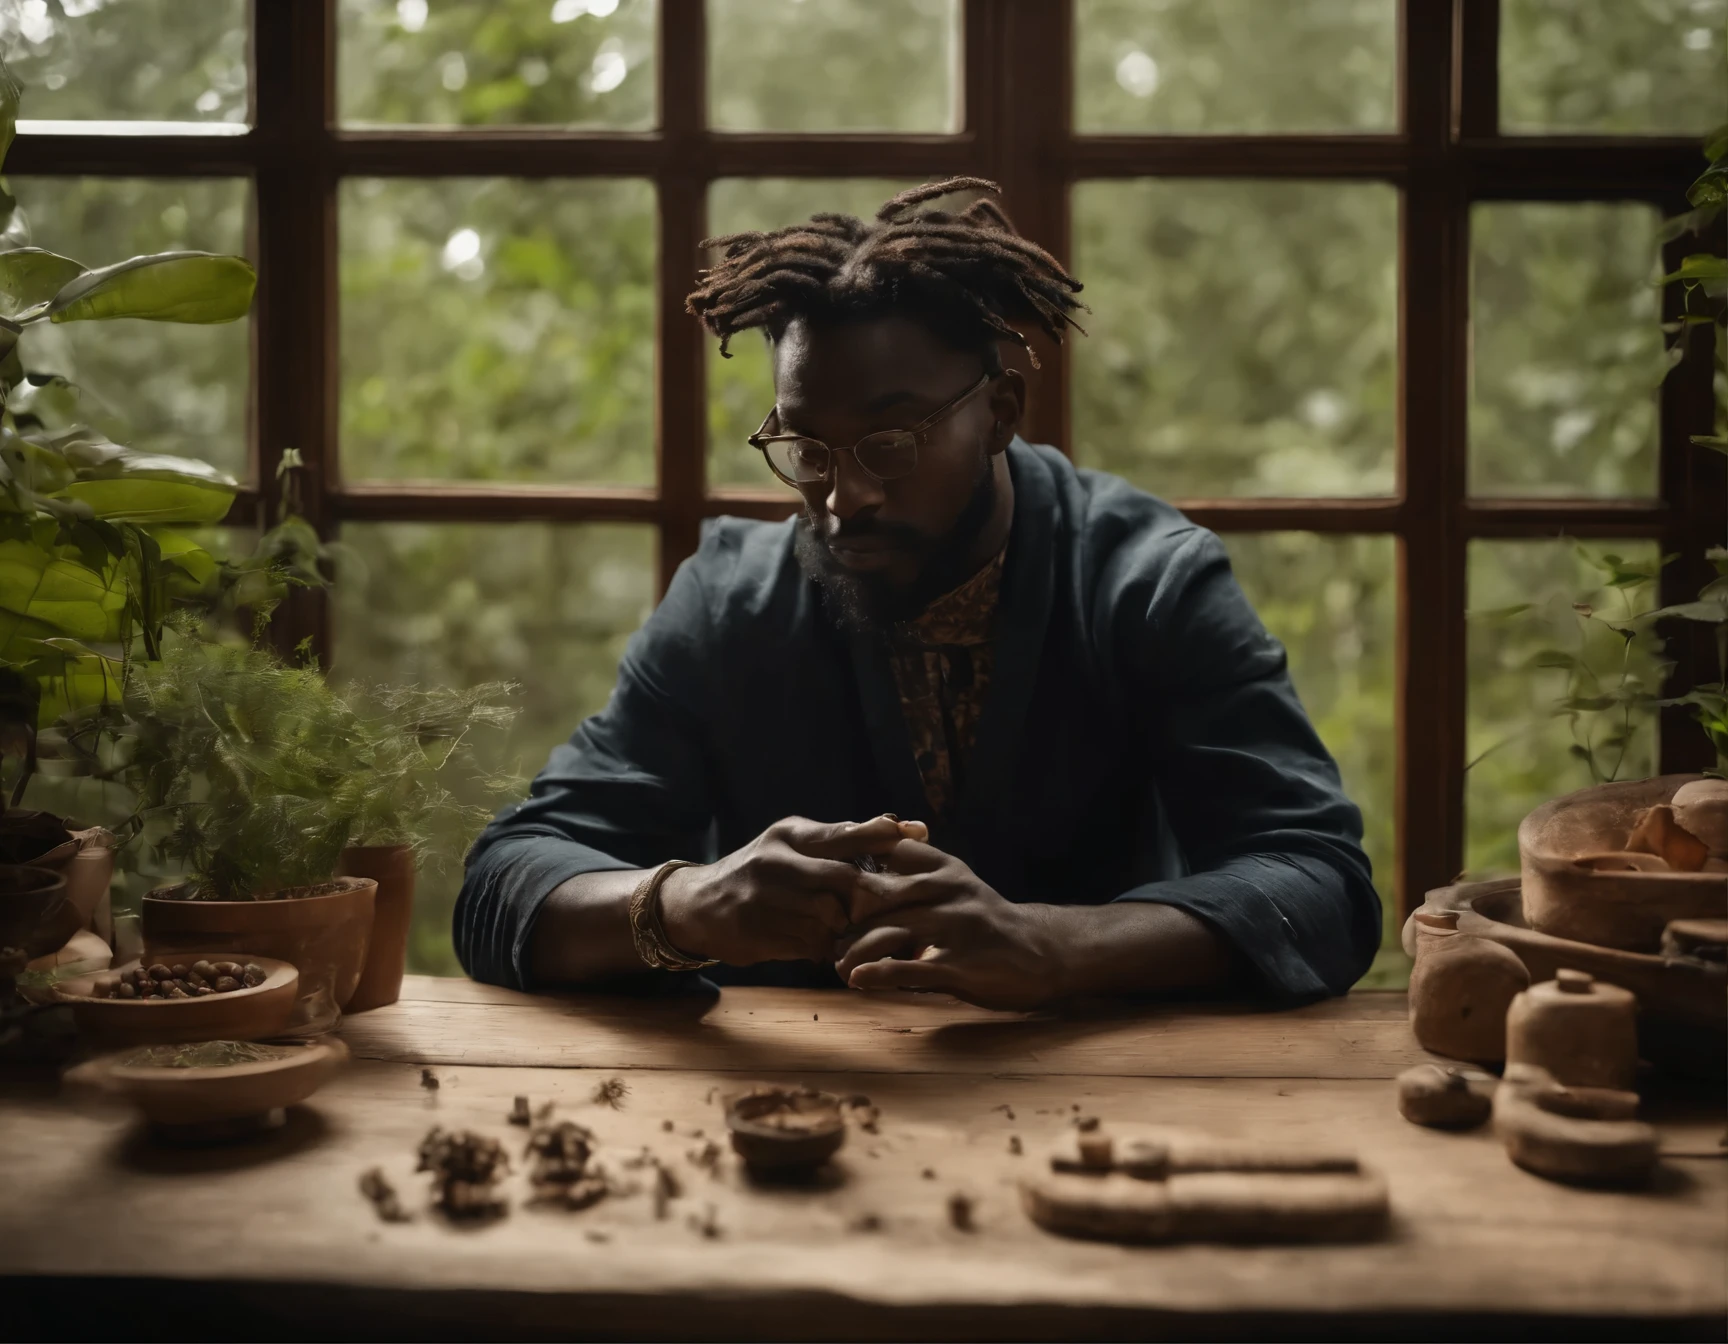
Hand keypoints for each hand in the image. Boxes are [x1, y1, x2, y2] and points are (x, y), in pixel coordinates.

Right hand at [657, 815, 918, 966]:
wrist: (699, 906)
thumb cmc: (759, 871)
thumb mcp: (790, 844)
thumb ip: (837, 839)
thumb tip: (898, 826)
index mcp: (788, 836)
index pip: (844, 833)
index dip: (883, 835)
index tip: (919, 836)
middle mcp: (776, 863)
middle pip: (845, 879)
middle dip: (875, 895)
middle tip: (901, 904)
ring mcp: (766, 900)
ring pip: (832, 916)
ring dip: (854, 927)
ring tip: (870, 930)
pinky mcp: (762, 934)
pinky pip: (812, 944)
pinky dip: (832, 947)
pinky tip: (841, 948)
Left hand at [835, 841, 1069, 1009]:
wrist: (1043, 953)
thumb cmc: (987, 922)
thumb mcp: (956, 885)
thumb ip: (916, 874)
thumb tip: (860, 873)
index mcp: (944, 868)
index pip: (888, 853)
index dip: (852, 866)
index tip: (825, 884)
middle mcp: (949, 890)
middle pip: (879, 896)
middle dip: (845, 916)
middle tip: (822, 934)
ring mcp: (956, 927)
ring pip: (889, 931)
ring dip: (854, 950)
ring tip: (836, 965)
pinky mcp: (961, 965)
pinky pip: (911, 968)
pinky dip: (879, 974)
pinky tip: (858, 980)